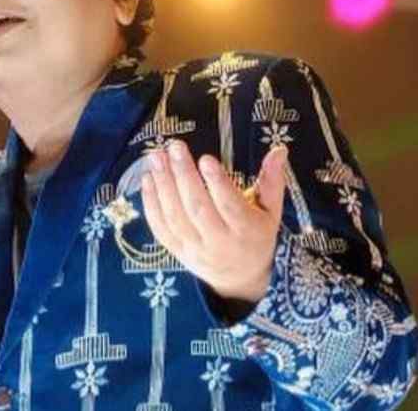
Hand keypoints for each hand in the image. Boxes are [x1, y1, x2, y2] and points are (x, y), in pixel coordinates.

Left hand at [141, 141, 287, 302]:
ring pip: (175, 216)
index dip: (217, 183)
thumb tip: (279, 149)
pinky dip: (150, 203)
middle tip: (175, 148)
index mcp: (246, 231)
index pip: (230, 206)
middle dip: (184, 176)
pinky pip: (160, 228)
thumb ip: (272, 180)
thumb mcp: (271, 211)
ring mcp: (194, 248)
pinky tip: (147, 178)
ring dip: (163, 184)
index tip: (205, 158)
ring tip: (157, 157)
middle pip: (197, 208)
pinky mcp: (176, 251)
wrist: (240, 278)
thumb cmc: (256, 236)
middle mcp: (218, 242)